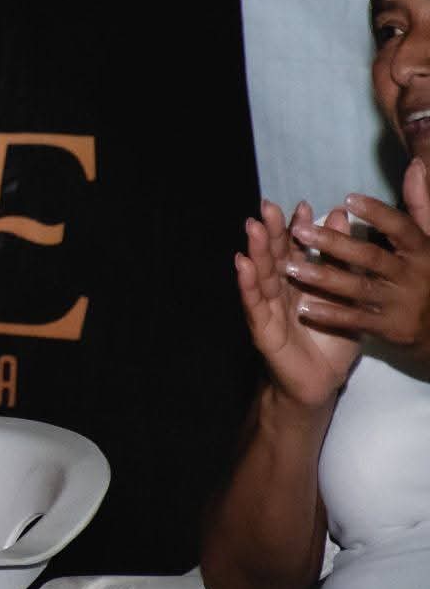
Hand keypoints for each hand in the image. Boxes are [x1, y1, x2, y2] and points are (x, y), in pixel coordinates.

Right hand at [235, 200, 360, 407]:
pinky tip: (241, 263)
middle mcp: (281, 289)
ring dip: (256, 251)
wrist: (322, 381)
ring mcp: (268, 307)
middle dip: (271, 231)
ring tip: (253, 227)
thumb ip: (342, 260)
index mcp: (301, 280)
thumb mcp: (346, 296)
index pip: (298, 249)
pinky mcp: (262, 327)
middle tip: (268, 207)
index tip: (301, 206)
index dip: (297, 228)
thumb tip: (341, 217)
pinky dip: (247, 283)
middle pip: (275, 256)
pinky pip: (253, 303)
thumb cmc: (333, 339)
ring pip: (261, 274)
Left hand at [288, 158, 429, 359]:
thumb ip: (420, 204)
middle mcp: (412, 276)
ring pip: (358, 287)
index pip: (401, 228)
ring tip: (288, 266)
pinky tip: (303, 306)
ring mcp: (401, 303)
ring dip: (323, 277)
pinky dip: (331, 314)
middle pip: (371, 257)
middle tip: (298, 231)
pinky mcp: (391, 328)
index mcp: (422, 250)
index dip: (377, 213)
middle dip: (334, 244)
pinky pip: (356, 319)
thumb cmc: (429, 272)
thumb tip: (416, 164)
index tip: (347, 198)